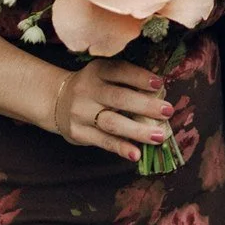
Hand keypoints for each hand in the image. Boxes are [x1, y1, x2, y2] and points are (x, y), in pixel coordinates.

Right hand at [48, 60, 175, 162]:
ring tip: (159, 136)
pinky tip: (136, 153)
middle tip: (167, 111)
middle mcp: (88, 90)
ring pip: (112, 122)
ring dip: (138, 130)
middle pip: (119, 98)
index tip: (159, 84)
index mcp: (97, 70)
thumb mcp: (104, 74)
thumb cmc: (93, 86)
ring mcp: (81, 112)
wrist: (56, 100)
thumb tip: (160, 94)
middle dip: (145, 106)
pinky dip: (121, 148)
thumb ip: (127, 80)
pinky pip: (103, 141)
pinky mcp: (78, 132)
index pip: (120, 71)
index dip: (140, 78)